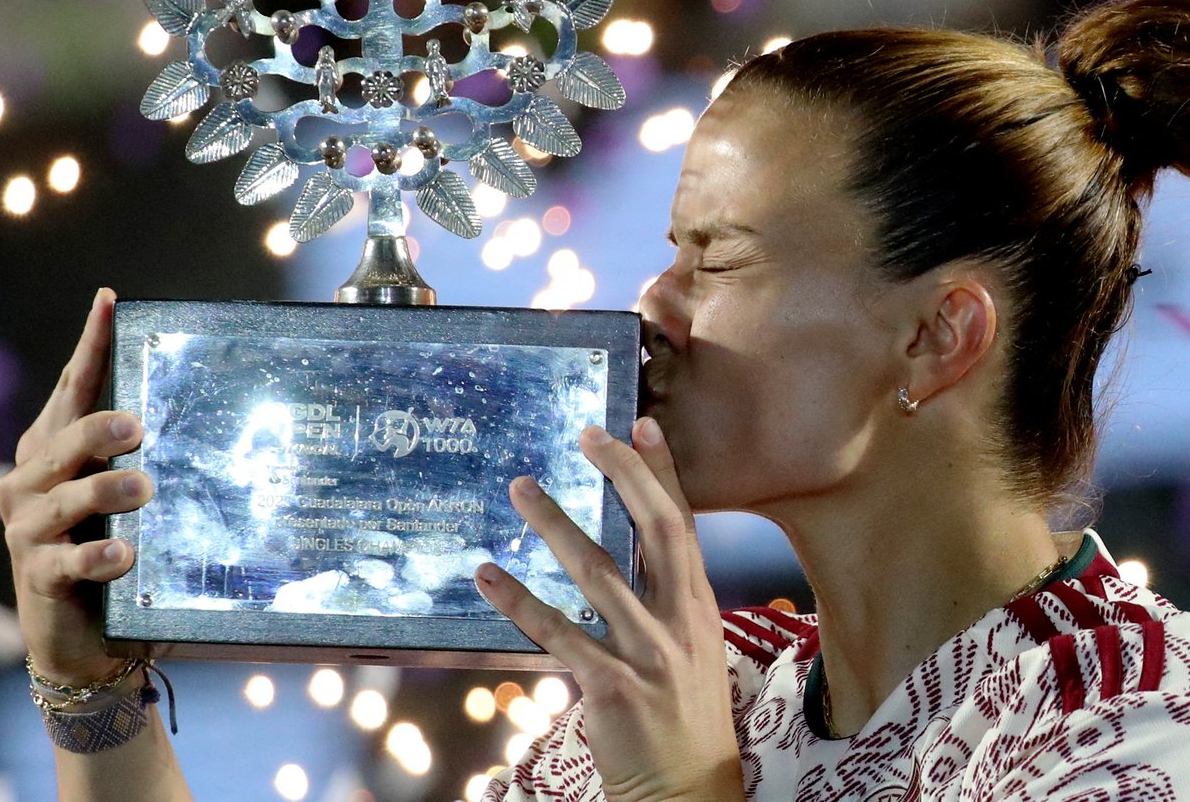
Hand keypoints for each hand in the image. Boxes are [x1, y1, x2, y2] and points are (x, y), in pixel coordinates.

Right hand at [0, 289, 153, 684]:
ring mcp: (28, 531)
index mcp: (54, 451)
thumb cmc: (115, 551)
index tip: (109, 301)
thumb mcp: (131, 498)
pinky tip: (125, 555)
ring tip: (144, 489)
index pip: (71, 389)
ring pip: (63, 498)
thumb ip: (149, 456)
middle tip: (137, 424)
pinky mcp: (38, 577)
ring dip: (104, 491)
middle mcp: (31, 483)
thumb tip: (210, 405)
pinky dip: (97, 557)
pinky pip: (66, 563)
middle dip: (97, 428)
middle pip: (62, 440)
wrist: (87, 640)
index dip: (90, 346)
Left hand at [476, 418, 740, 801]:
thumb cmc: (685, 716)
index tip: (640, 424)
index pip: (683, 523)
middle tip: (587, 433)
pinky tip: (489, 574)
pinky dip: (520, 599)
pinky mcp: (611, 685)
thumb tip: (632, 551)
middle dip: (623, 475)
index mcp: (700, 607)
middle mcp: (680, 621)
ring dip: (555, 524)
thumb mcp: (692, 647)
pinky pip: (557, 632)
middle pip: (655, 530)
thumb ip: (667, 599)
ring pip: (597, 573)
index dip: (662, 472)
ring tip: (520, 487)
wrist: (687, 788)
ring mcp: (648, 653)